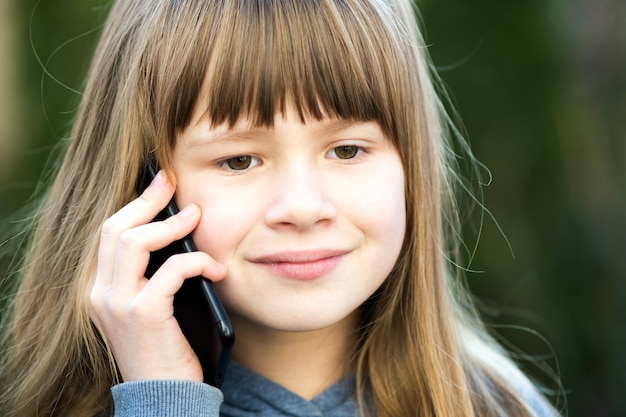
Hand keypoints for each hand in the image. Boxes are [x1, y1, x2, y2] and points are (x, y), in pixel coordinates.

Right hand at [88, 170, 226, 381]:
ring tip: (197, 218)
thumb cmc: (165, 348)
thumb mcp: (151, 307)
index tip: (159, 184)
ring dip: (171, 225)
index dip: (135, 205)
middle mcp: (100, 294)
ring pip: (134, 241)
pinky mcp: (143, 315)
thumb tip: (179, 232)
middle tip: (174, 185)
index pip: (109, 234)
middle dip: (148, 201)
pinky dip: (197, 262)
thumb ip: (152, 275)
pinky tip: (215, 270)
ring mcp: (117, 304)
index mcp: (99, 289)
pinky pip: (171, 270)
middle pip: (116, 229)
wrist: (164, 397)